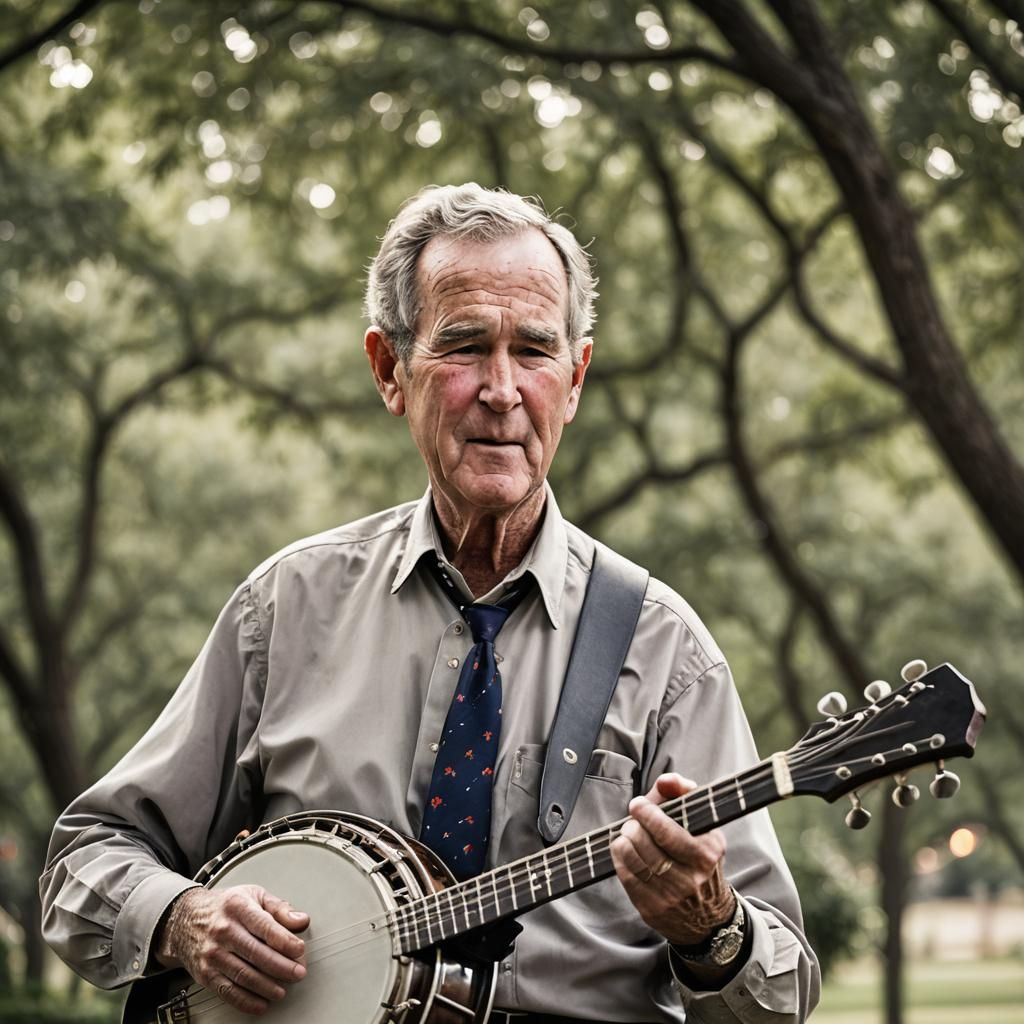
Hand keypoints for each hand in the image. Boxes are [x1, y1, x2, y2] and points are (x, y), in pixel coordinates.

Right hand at [155, 885, 309, 1014]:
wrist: (185, 918)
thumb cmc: (225, 906)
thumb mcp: (253, 895)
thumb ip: (279, 908)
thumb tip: (301, 920)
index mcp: (238, 907)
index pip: (265, 926)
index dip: (284, 940)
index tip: (299, 950)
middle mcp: (223, 930)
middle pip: (256, 953)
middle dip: (281, 967)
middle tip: (298, 973)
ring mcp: (213, 953)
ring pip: (244, 975)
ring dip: (267, 986)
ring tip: (283, 990)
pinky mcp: (205, 973)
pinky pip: (228, 991)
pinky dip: (246, 1001)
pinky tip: (261, 1003)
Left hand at [611, 772, 735, 945]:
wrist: (709, 915)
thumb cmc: (700, 857)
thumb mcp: (702, 825)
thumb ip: (683, 794)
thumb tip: (667, 780)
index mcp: (706, 854)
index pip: (667, 831)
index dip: (647, 814)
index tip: (638, 804)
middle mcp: (690, 879)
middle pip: (646, 845)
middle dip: (632, 827)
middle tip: (631, 821)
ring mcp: (670, 897)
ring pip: (634, 862)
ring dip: (623, 842)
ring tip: (626, 834)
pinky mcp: (653, 910)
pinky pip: (627, 879)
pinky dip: (620, 860)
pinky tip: (623, 851)